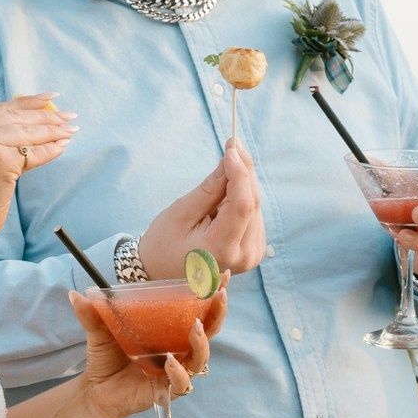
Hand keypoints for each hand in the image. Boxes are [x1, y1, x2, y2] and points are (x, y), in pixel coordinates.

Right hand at [0, 95, 74, 245]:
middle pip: (16, 118)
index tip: (50, 97)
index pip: (0, 109)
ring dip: (53, 132)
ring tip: (71, 130)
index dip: (27, 103)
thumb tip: (33, 123)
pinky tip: (63, 146)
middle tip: (69, 115)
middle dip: (46, 116)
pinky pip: (32, 154)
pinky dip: (50, 151)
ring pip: (27, 133)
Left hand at [67, 288, 222, 417]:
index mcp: (171, 330)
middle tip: (220, 295)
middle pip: (210, 330)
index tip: (222, 274)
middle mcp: (180, 349)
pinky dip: (178, 373)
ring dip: (202, 342)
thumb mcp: (99, 331)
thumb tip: (76, 294)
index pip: (199, 309)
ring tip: (195, 328)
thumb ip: (92, 313)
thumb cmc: (106, 358)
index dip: (213, 293)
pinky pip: (182, 383)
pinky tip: (169, 362)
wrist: (96, 391)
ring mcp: (177, 370)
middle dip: (219, 312)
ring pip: (201, 357)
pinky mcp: (168, 390)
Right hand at [139, 145, 265, 279]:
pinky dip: (242, 199)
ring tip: (219, 179)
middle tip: (233, 144)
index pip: (242, 205)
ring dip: (242, 185)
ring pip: (255, 207)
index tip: (232, 147)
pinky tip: (225, 198)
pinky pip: (254, 216)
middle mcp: (243, 256)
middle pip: (252, 204)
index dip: (240, 173)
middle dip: (243, 172)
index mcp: (221, 249)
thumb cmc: (165, 243)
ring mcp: (252, 256)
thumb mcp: (182, 212)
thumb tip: (231, 158)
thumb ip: (210, 187)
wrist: (162, 274)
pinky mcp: (254, 251)